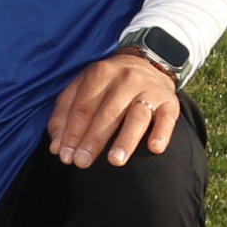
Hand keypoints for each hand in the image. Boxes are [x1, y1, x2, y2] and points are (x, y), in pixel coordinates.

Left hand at [47, 50, 184, 168]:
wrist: (147, 63)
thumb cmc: (108, 84)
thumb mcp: (82, 88)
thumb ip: (64, 114)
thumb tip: (56, 146)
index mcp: (99, 74)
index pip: (82, 108)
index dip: (72, 133)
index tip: (65, 156)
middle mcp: (125, 80)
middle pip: (107, 113)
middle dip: (93, 140)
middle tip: (82, 163)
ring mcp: (149, 90)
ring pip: (137, 115)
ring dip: (125, 139)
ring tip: (114, 161)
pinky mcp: (170, 101)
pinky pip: (167, 118)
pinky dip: (161, 132)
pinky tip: (154, 148)